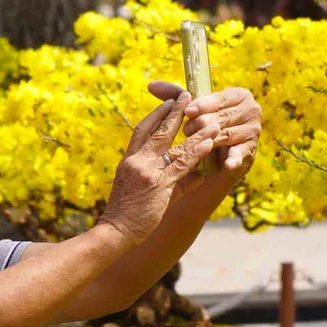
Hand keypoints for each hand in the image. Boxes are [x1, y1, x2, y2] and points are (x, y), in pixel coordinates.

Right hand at [99, 91, 214, 243]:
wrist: (116, 232)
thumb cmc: (127, 215)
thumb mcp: (142, 192)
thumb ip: (172, 181)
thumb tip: (197, 175)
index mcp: (129, 160)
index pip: (142, 130)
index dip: (156, 114)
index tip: (168, 102)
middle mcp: (137, 161)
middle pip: (157, 129)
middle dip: (174, 111)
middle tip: (187, 94)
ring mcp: (147, 171)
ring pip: (174, 144)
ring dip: (194, 130)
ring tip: (210, 118)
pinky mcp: (159, 184)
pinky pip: (182, 164)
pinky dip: (197, 152)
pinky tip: (210, 142)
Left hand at [148, 80, 261, 177]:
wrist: (222, 149)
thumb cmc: (205, 122)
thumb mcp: (193, 108)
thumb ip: (175, 95)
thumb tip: (151, 85)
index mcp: (239, 95)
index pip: (220, 98)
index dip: (203, 105)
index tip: (188, 111)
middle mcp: (252, 110)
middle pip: (223, 117)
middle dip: (204, 124)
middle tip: (187, 131)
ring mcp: (253, 131)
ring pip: (227, 135)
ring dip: (211, 141)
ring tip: (196, 146)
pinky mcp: (251, 150)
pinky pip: (241, 154)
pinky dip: (234, 159)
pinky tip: (226, 164)